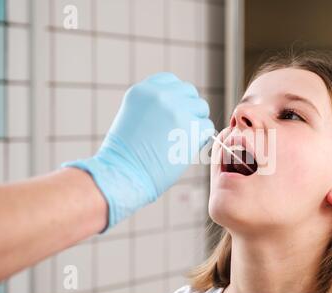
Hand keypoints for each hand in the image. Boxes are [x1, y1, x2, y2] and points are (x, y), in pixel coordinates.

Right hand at [62, 72, 214, 229]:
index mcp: (143, 90)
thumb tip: (181, 107)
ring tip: (182, 140)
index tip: (174, 112)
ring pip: (201, 108)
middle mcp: (160, 95)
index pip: (171, 81)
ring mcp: (177, 110)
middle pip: (190, 92)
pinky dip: (201, 138)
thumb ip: (155, 106)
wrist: (124, 173)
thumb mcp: (133, 117)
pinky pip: (206, 127)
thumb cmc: (126, 155)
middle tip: (181, 129)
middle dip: (189, 108)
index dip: (177, 96)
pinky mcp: (191, 127)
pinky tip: (187, 148)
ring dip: (197, 122)